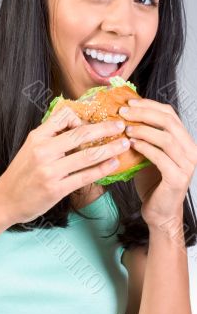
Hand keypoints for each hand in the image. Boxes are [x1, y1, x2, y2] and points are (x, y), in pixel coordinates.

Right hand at [0, 106, 129, 224]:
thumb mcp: (30, 147)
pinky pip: (85, 176)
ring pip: (87, 155)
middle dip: (105, 129)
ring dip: (110, 148)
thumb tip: (77, 124)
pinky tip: (113, 164)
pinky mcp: (56, 189)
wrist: (5, 199)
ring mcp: (50, 171)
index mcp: (37, 137)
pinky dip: (102, 169)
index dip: (82, 116)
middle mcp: (43, 150)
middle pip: (80, 134)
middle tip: (121, 126)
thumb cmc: (21, 173)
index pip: (63, 116)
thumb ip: (51, 135)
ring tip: (124, 144)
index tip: (96, 119)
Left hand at [119, 98, 196, 227]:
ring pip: (166, 138)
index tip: (129, 102)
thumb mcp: (148, 153)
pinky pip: (161, 157)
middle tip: (124, 111)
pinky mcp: (178, 178)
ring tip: (126, 128)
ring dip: (143, 130)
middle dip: (144, 113)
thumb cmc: (152, 182)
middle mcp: (190, 150)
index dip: (149, 105)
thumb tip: (124, 115)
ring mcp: (187, 165)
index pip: (170, 114)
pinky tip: (131, 143)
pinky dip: (145, 148)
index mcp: (184, 141)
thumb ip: (143, 136)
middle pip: (169, 122)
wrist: (159, 212)